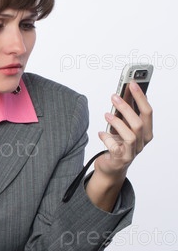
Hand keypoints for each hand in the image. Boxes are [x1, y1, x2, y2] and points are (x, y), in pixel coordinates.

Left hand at [85, 81, 152, 210]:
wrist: (111, 167)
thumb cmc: (118, 143)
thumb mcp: (123, 126)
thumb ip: (126, 112)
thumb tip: (125, 91)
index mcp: (146, 132)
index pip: (147, 112)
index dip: (140, 97)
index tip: (131, 83)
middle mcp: (142, 143)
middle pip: (139, 122)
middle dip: (127, 107)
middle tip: (114, 96)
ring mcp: (132, 152)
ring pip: (130, 135)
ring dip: (117, 122)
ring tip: (107, 114)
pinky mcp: (121, 159)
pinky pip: (115, 147)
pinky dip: (107, 138)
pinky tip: (101, 133)